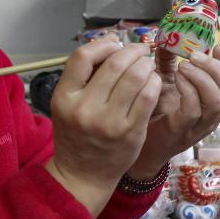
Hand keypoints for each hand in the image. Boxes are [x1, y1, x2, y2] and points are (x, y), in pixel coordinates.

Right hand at [46, 40, 162, 215]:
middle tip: (140, 50)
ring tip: (148, 65)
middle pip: (114, 64)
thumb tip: (111, 43)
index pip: (82, 57)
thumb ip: (83, 76)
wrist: (82, 175)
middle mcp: (85, 108)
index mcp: (64, 98)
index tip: (115, 44)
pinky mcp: (131, 132)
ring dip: (146, 64)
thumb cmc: (76, 135)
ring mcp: (109, 122)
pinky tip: (154, 82)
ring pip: (135, 77)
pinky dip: (154, 83)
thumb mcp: (66, 104)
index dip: (102, 44)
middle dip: (132, 51)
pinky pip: (148, 97)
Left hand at [127, 43, 219, 179]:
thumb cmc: (155, 113)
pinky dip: (188, 89)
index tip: (217, 47)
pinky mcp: (182, 130)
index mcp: (213, 105)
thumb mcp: (165, 83)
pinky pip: (194, 109)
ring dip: (203, 77)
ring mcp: (198, 127)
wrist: (138, 144)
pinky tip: (176, 79)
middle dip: (218, 69)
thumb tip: (166, 38)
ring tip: (184, 66)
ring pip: (218, 102)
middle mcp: (211, 117)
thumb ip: (167, 62)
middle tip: (196, 55)